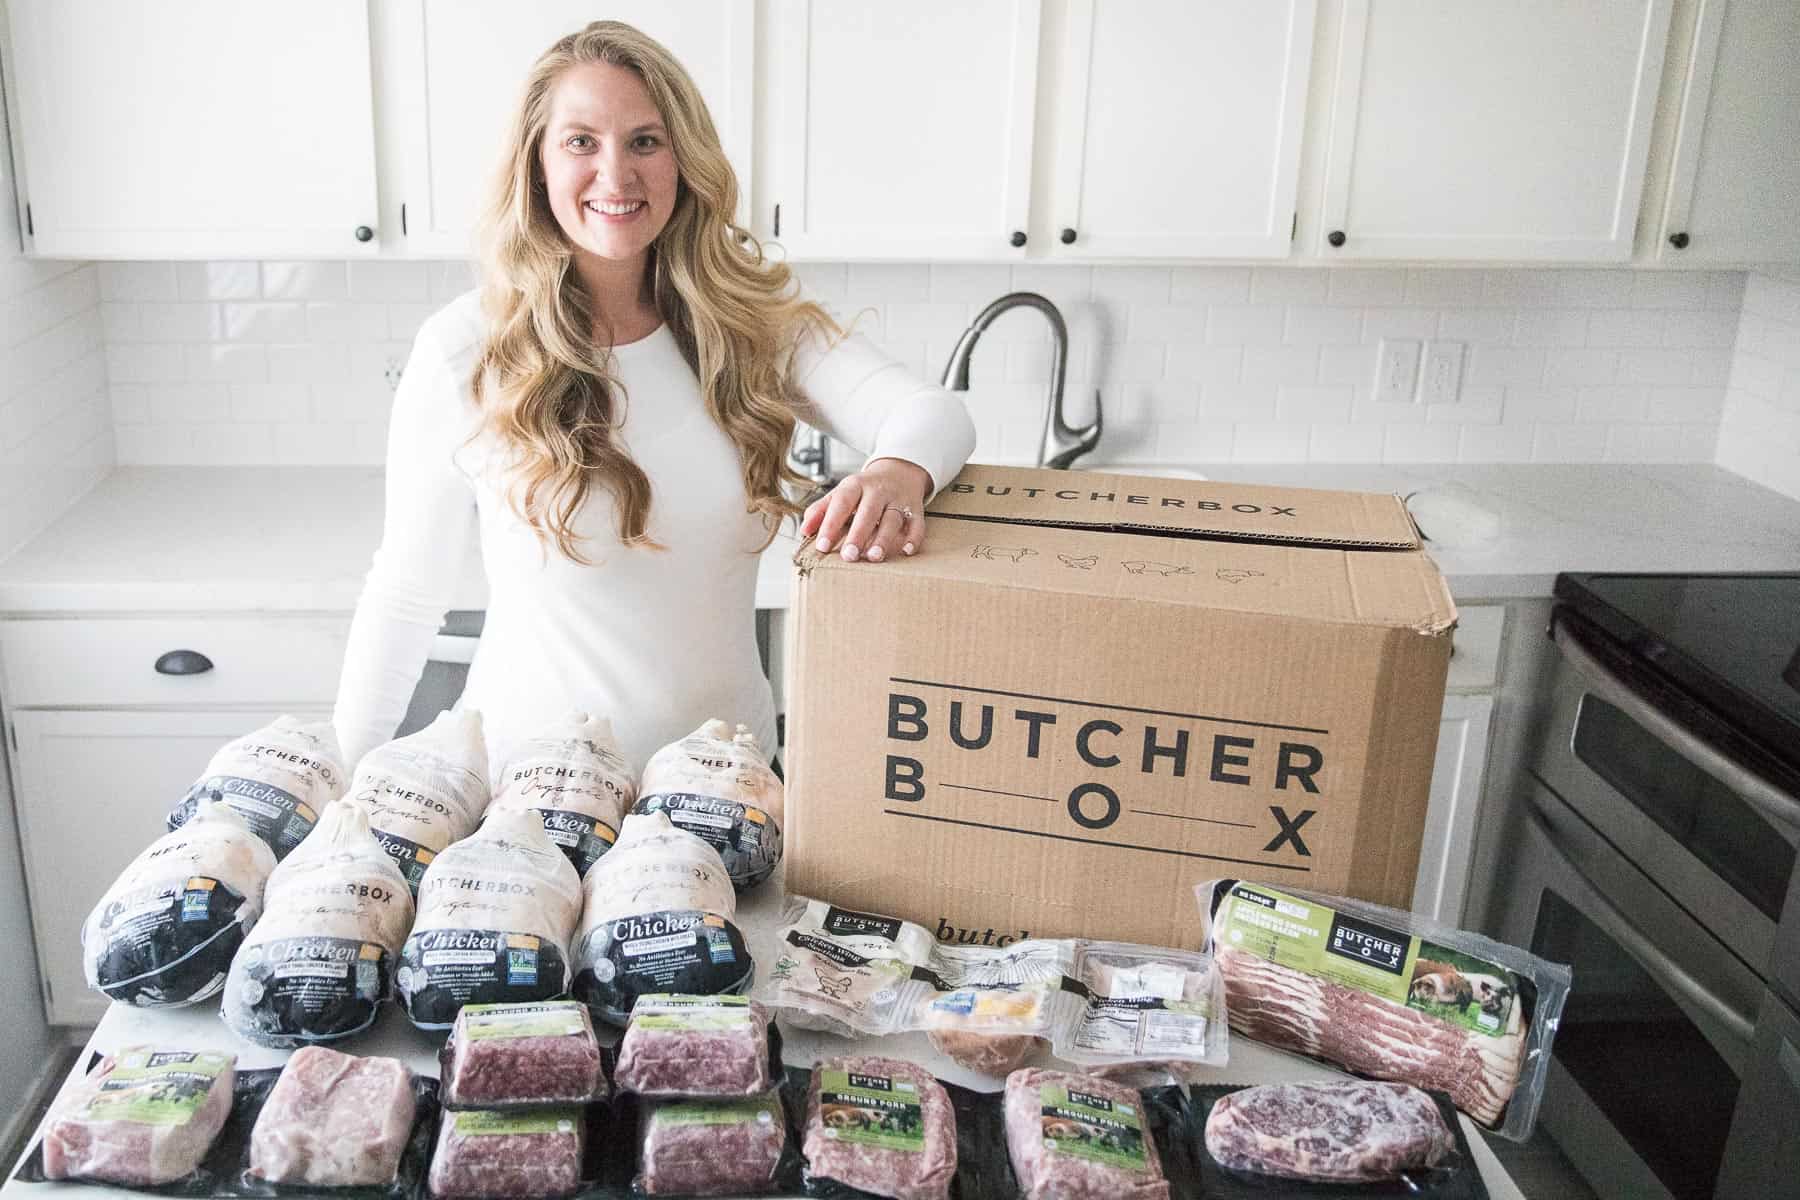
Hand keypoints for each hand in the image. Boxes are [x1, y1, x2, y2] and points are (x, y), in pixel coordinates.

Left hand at [800, 457, 930, 563]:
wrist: (899, 471)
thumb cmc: (865, 489)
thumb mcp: (841, 493)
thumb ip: (821, 510)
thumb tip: (804, 530)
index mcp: (856, 485)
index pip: (841, 503)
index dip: (831, 524)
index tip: (822, 545)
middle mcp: (878, 491)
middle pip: (868, 511)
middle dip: (858, 534)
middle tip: (849, 556)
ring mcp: (898, 500)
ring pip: (892, 519)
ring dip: (884, 538)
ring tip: (873, 557)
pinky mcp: (915, 509)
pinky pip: (917, 523)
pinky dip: (914, 537)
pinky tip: (906, 551)